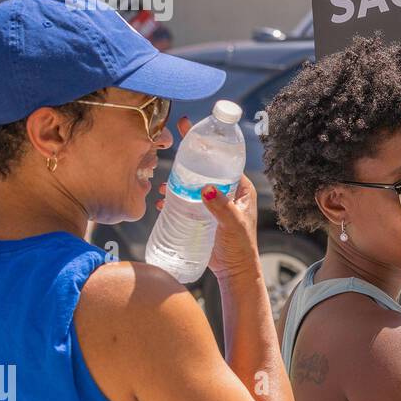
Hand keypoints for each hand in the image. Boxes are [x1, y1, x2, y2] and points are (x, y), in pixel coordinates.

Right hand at [154, 115, 259, 281]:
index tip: (193, 128)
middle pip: (205, 168)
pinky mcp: (201, 216)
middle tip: (171, 149)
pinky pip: (185, 201)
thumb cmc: (239, 248)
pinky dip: (173, 198)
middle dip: (188, 160)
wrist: (233, 272)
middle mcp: (227, 192)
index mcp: (240, 188)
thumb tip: (206, 188)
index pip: (224, 159)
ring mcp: (213, 204)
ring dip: (177, 181)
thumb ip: (221, 208)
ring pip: (192, 184)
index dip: (208, 143)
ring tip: (163, 186)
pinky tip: (161, 202)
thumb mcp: (232, 225)